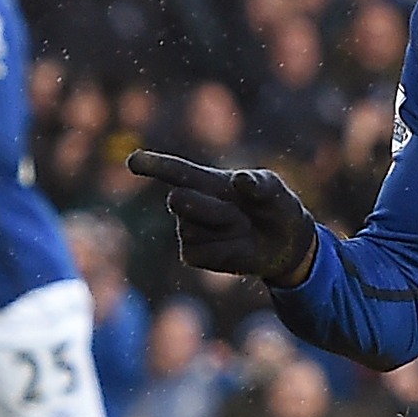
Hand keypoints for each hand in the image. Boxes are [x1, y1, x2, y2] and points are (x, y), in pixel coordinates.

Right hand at [126, 150, 320, 285]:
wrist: (284, 243)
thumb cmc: (275, 207)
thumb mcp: (275, 190)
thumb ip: (260, 183)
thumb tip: (241, 181)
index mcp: (205, 180)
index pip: (174, 170)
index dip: (153, 165)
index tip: (133, 162)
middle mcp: (190, 202)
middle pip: (178, 199)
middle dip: (210, 208)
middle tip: (240, 215)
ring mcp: (188, 229)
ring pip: (191, 230)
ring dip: (224, 232)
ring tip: (242, 230)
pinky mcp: (192, 254)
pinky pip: (199, 253)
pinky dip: (224, 252)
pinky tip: (236, 248)